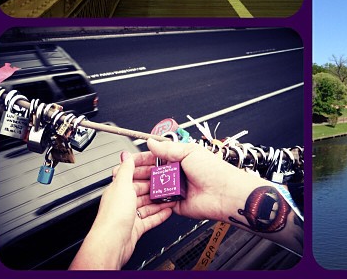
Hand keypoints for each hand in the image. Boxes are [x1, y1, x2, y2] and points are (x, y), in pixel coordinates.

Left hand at [69, 151, 172, 269]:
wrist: (112, 244)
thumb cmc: (113, 217)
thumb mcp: (122, 185)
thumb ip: (126, 169)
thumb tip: (125, 154)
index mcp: (118, 188)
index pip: (131, 170)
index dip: (144, 163)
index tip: (156, 159)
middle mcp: (123, 200)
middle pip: (141, 187)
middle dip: (154, 182)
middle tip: (167, 177)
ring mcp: (130, 214)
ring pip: (147, 203)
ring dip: (159, 198)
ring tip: (170, 193)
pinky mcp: (136, 227)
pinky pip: (151, 218)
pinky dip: (160, 214)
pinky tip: (168, 210)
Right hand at [131, 139, 256, 221]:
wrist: (223, 193)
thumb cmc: (214, 170)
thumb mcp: (189, 152)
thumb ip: (168, 148)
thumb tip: (152, 142)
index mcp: (180, 158)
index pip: (156, 156)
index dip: (142, 158)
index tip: (128, 159)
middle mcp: (176, 173)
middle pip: (151, 173)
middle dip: (137, 173)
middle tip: (123, 173)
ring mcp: (175, 188)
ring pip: (152, 187)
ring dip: (141, 186)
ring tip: (128, 186)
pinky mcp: (174, 204)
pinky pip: (158, 203)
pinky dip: (151, 200)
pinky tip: (141, 198)